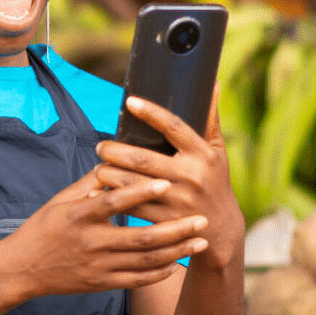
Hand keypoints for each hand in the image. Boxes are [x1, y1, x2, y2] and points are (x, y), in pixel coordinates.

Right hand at [0, 169, 209, 299]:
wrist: (21, 268)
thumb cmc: (41, 228)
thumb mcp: (59, 201)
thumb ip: (89, 184)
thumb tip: (115, 160)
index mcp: (78, 217)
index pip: (113, 203)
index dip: (140, 192)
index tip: (167, 182)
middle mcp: (90, 243)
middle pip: (140, 238)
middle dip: (175, 229)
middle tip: (202, 219)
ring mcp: (96, 266)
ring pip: (145, 261)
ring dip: (176, 251)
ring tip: (200, 241)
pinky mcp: (100, 284)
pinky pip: (136, 281)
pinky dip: (158, 274)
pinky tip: (177, 264)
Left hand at [92, 91, 244, 267]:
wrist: (219, 229)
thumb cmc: (214, 182)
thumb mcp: (218, 153)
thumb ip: (210, 121)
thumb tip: (213, 85)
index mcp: (202, 155)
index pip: (174, 127)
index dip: (151, 113)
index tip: (130, 101)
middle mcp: (190, 175)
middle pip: (142, 158)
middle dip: (114, 151)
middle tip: (100, 146)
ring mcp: (176, 200)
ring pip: (130, 183)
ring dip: (107, 174)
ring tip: (99, 168)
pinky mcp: (163, 220)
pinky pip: (129, 207)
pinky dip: (109, 199)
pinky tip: (96, 193)